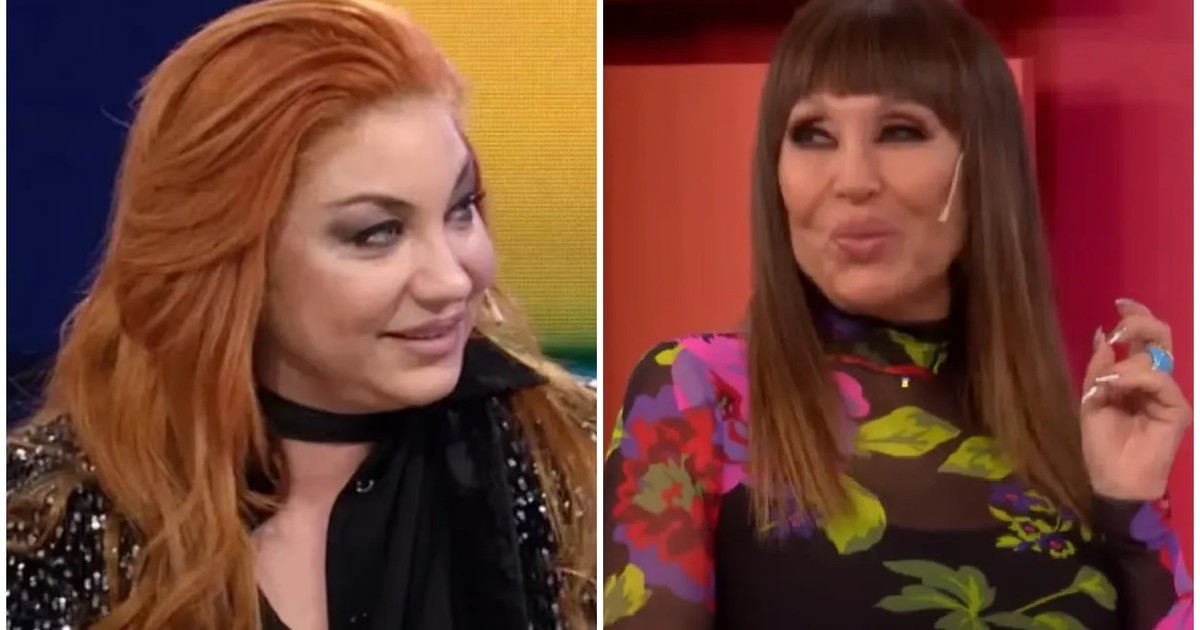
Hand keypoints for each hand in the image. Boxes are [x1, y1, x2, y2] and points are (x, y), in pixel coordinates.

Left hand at [1080, 299, 1190, 500]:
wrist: (1113, 479)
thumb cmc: (1102, 445)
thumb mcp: (1092, 400)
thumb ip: (1099, 369)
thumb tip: (1101, 335)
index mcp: (1136, 378)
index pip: (1144, 341)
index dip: (1136, 318)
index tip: (1120, 303)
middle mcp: (1155, 382)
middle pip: (1161, 339)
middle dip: (1141, 324)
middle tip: (1120, 325)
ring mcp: (1168, 395)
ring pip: (1156, 358)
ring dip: (1125, 364)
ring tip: (1106, 383)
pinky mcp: (1177, 409)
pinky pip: (1159, 381)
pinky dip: (1134, 378)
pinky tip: (1116, 387)